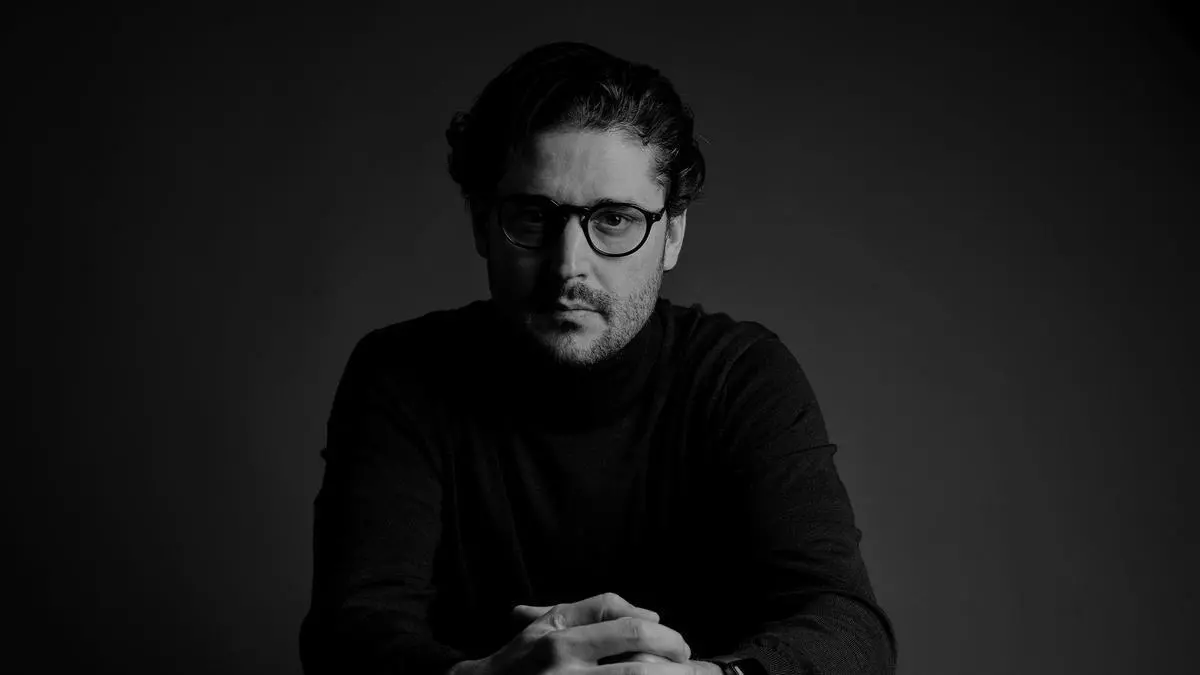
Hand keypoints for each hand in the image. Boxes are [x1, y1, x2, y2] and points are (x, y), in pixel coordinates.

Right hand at [514, 606, 675, 666]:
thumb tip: (649, 613)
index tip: (678, 644)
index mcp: (561, 636)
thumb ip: (594, 611)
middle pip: (637, 652)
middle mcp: (565, 664)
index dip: (662, 632)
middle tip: (693, 664)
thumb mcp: (548, 624)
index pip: (625, 622)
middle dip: (675, 655)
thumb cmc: (521, 659)